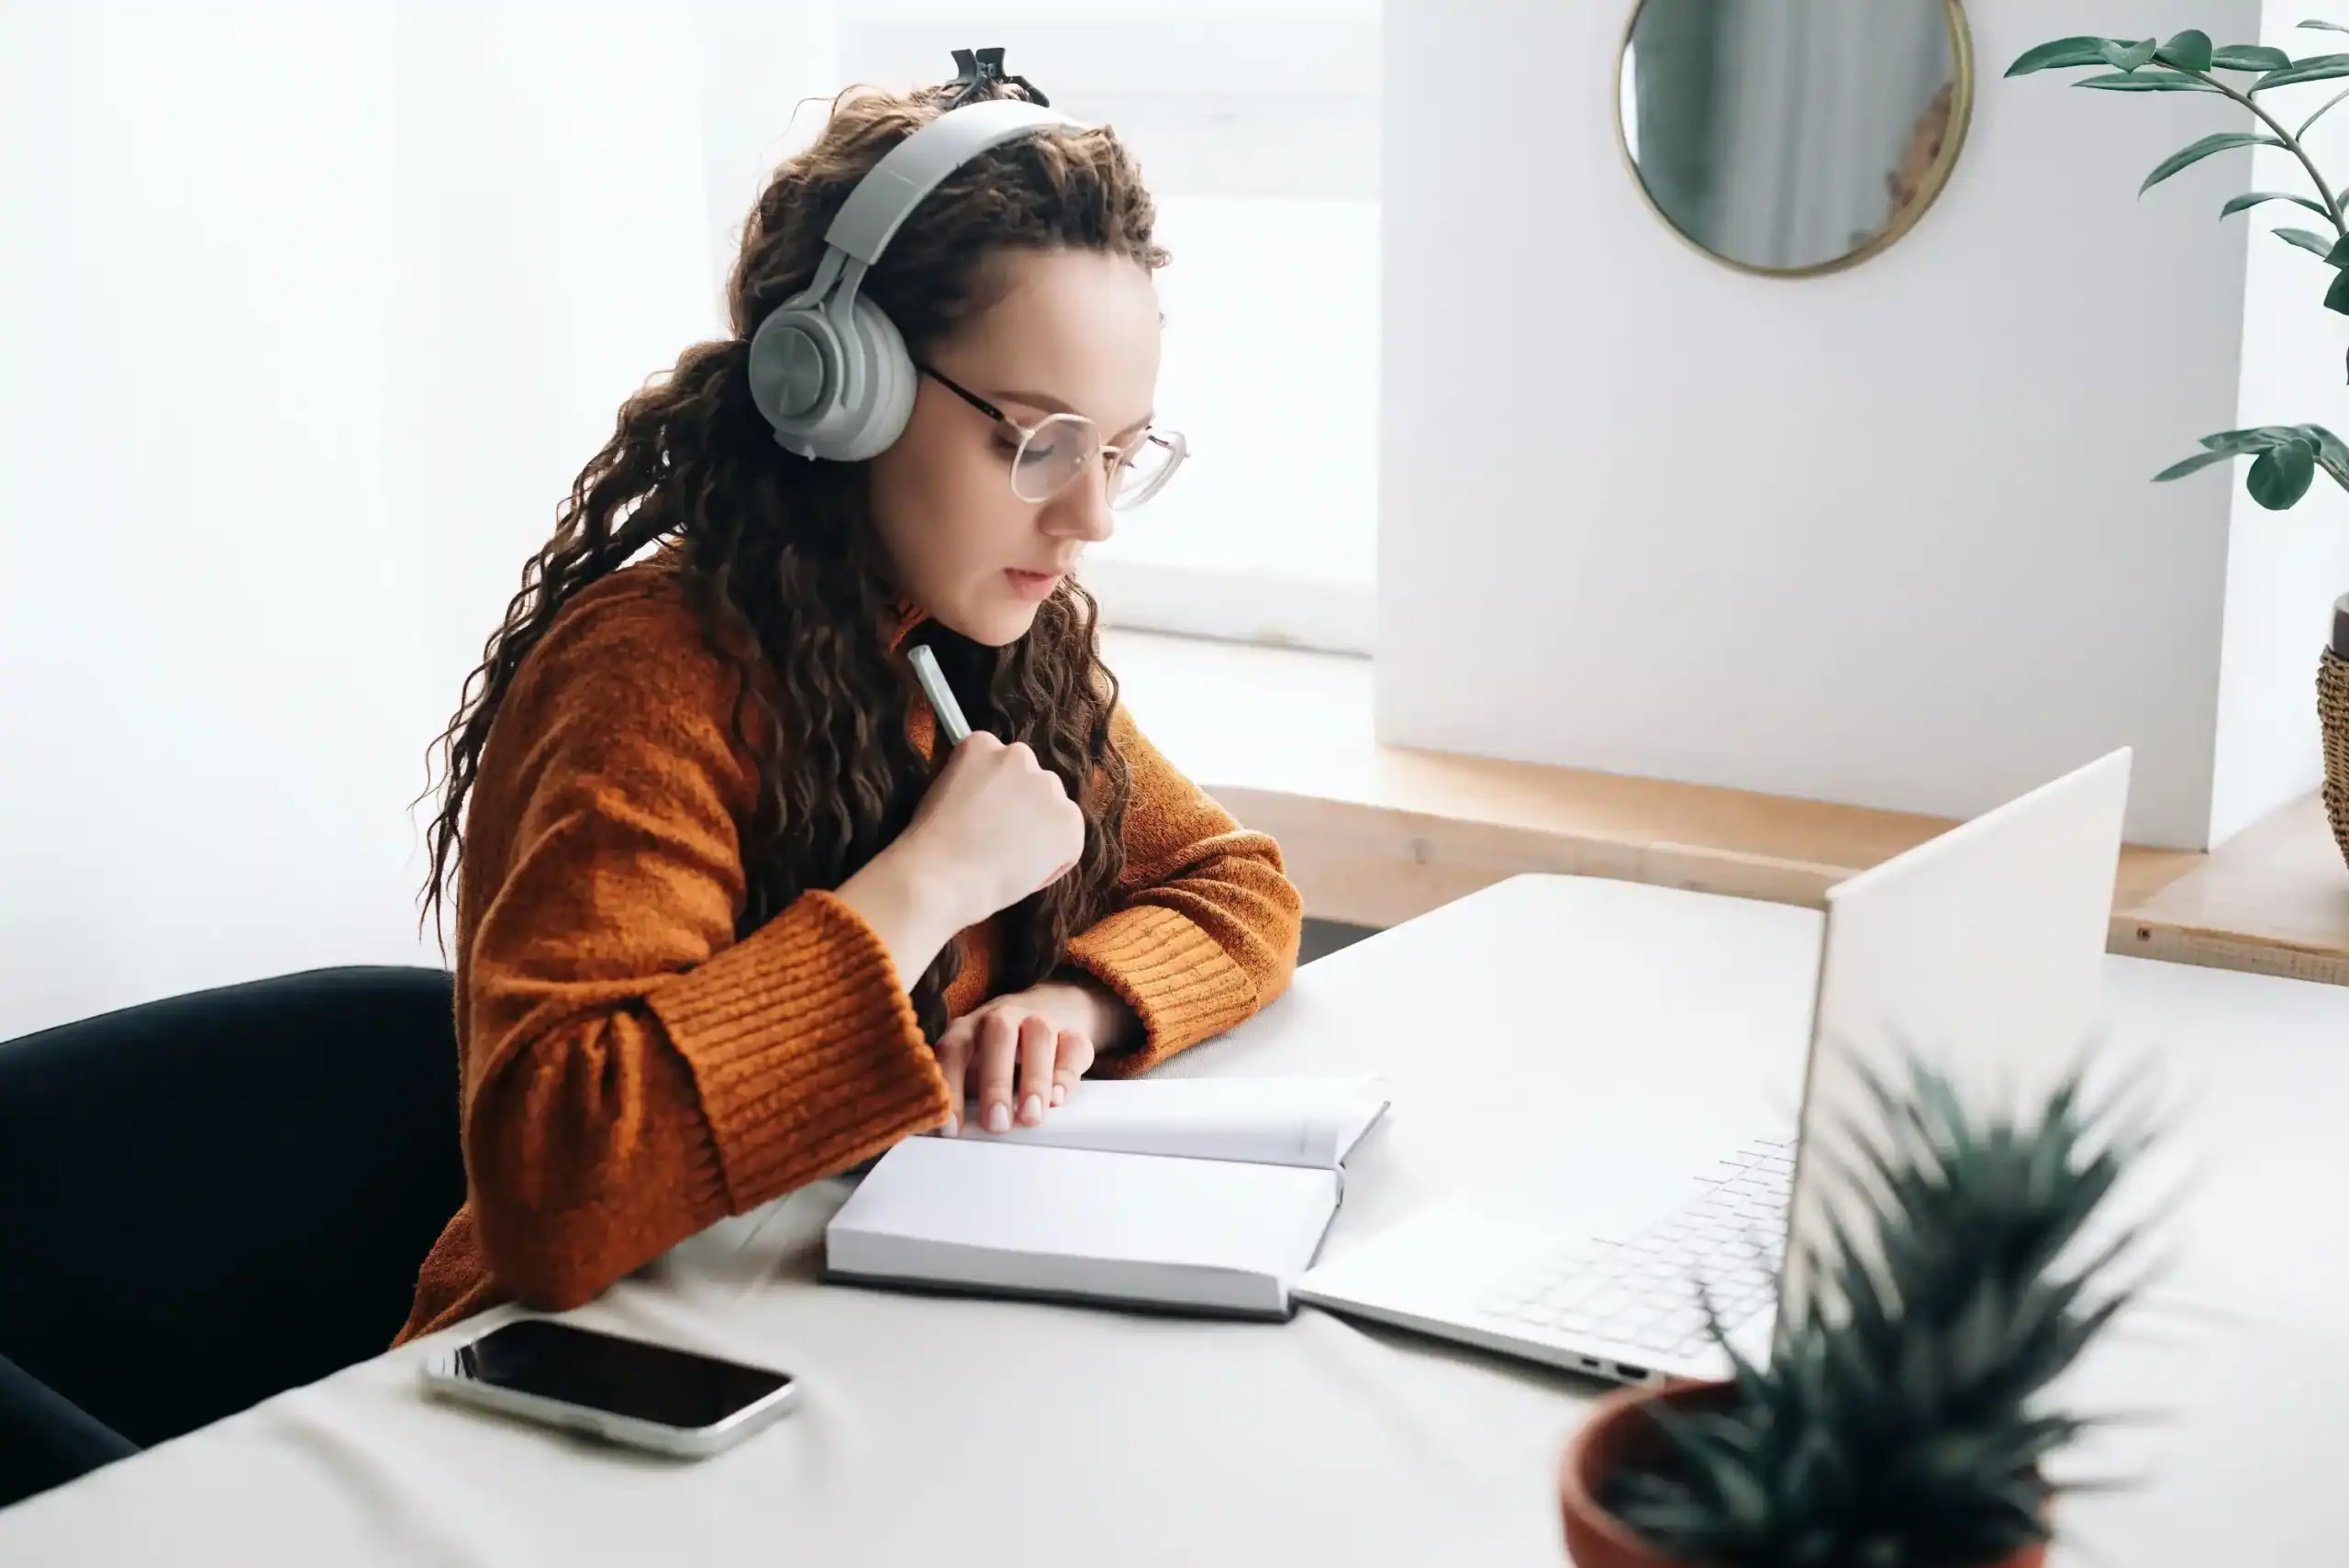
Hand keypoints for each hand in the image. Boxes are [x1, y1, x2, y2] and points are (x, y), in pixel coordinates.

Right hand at [834, 733, 1086, 988]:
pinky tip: (1025, 872)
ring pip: (1053, 808)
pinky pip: (1068, 841)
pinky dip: (1055, 859)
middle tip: (1000, 840)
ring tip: (1010, 860)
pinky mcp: (1069, 821)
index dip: (993, 794)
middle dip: (1022, 806)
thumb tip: (993, 798)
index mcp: (982, 744)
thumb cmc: (931, 844)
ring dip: (1041, 829)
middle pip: (1031, 780)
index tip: (982, 816)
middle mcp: (1019, 756)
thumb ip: (973, 782)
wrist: (942, 877)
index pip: (1000, 763)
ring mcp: (1048, 787)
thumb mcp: (943, 792)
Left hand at [934, 979, 1128, 1137]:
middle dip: (996, 1081)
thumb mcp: (974, 1064)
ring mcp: (1041, 1018)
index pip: (954, 1049)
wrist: (1053, 1006)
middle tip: (998, 1123)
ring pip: (1039, 1034)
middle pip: (998, 1035)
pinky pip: (1073, 1044)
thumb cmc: (1001, 1050)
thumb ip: (967, 1091)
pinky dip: (1066, 1073)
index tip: (952, 1128)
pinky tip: (1059, 1098)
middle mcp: (1004, 1017)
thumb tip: (958, 1131)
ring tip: (1031, 1116)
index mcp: (971, 1027)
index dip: (951, 1085)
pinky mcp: (1073, 1030)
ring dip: (1035, 1078)